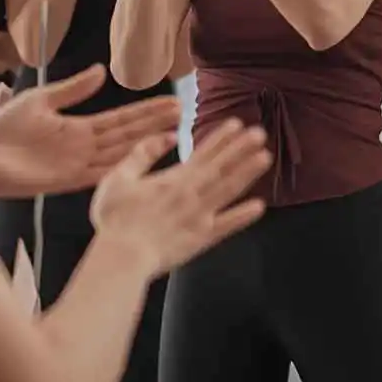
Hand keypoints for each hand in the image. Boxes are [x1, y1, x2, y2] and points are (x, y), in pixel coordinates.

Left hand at [0, 65, 182, 198]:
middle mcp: (85, 147)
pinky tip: (144, 158)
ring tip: (175, 132)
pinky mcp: (68, 180)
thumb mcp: (39, 101)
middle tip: (184, 112)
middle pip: (128, 133)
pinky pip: (103, 173)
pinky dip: (123, 166)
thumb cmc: (1, 130)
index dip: (146, 110)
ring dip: (147, 142)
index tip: (171, 100)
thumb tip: (102, 71)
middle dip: (156, 122)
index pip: (121, 118)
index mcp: (79, 127)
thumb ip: (72, 89)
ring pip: (122, 151)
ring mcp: (79, 165)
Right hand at [90, 118, 271, 276]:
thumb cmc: (116, 220)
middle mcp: (192, 194)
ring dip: (248, 173)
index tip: (237, 124)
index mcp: (173, 178)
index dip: (221, 138)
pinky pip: (228, 226)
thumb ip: (143, 153)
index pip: (203, 152)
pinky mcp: (203, 240)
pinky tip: (260, 207)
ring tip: (266, 158)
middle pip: (222, 166)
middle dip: (242, 148)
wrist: (122, 257)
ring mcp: (200, 216)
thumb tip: (167, 136)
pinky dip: (243, 216)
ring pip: (230, 190)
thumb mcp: (119, 177)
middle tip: (260, 132)